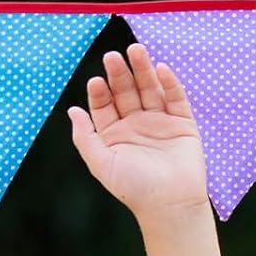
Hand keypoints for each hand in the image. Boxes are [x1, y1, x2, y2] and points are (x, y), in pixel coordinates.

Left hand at [68, 46, 207, 217]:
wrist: (170, 205)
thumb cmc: (134, 189)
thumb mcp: (101, 164)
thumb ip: (85, 138)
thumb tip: (72, 111)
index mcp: (116, 134)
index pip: (104, 104)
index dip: (100, 92)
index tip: (96, 83)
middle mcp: (137, 125)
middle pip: (126, 91)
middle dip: (119, 74)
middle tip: (113, 57)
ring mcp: (160, 123)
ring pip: (150, 90)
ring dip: (143, 70)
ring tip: (136, 51)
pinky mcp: (183, 126)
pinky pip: (176, 99)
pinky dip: (170, 84)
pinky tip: (161, 69)